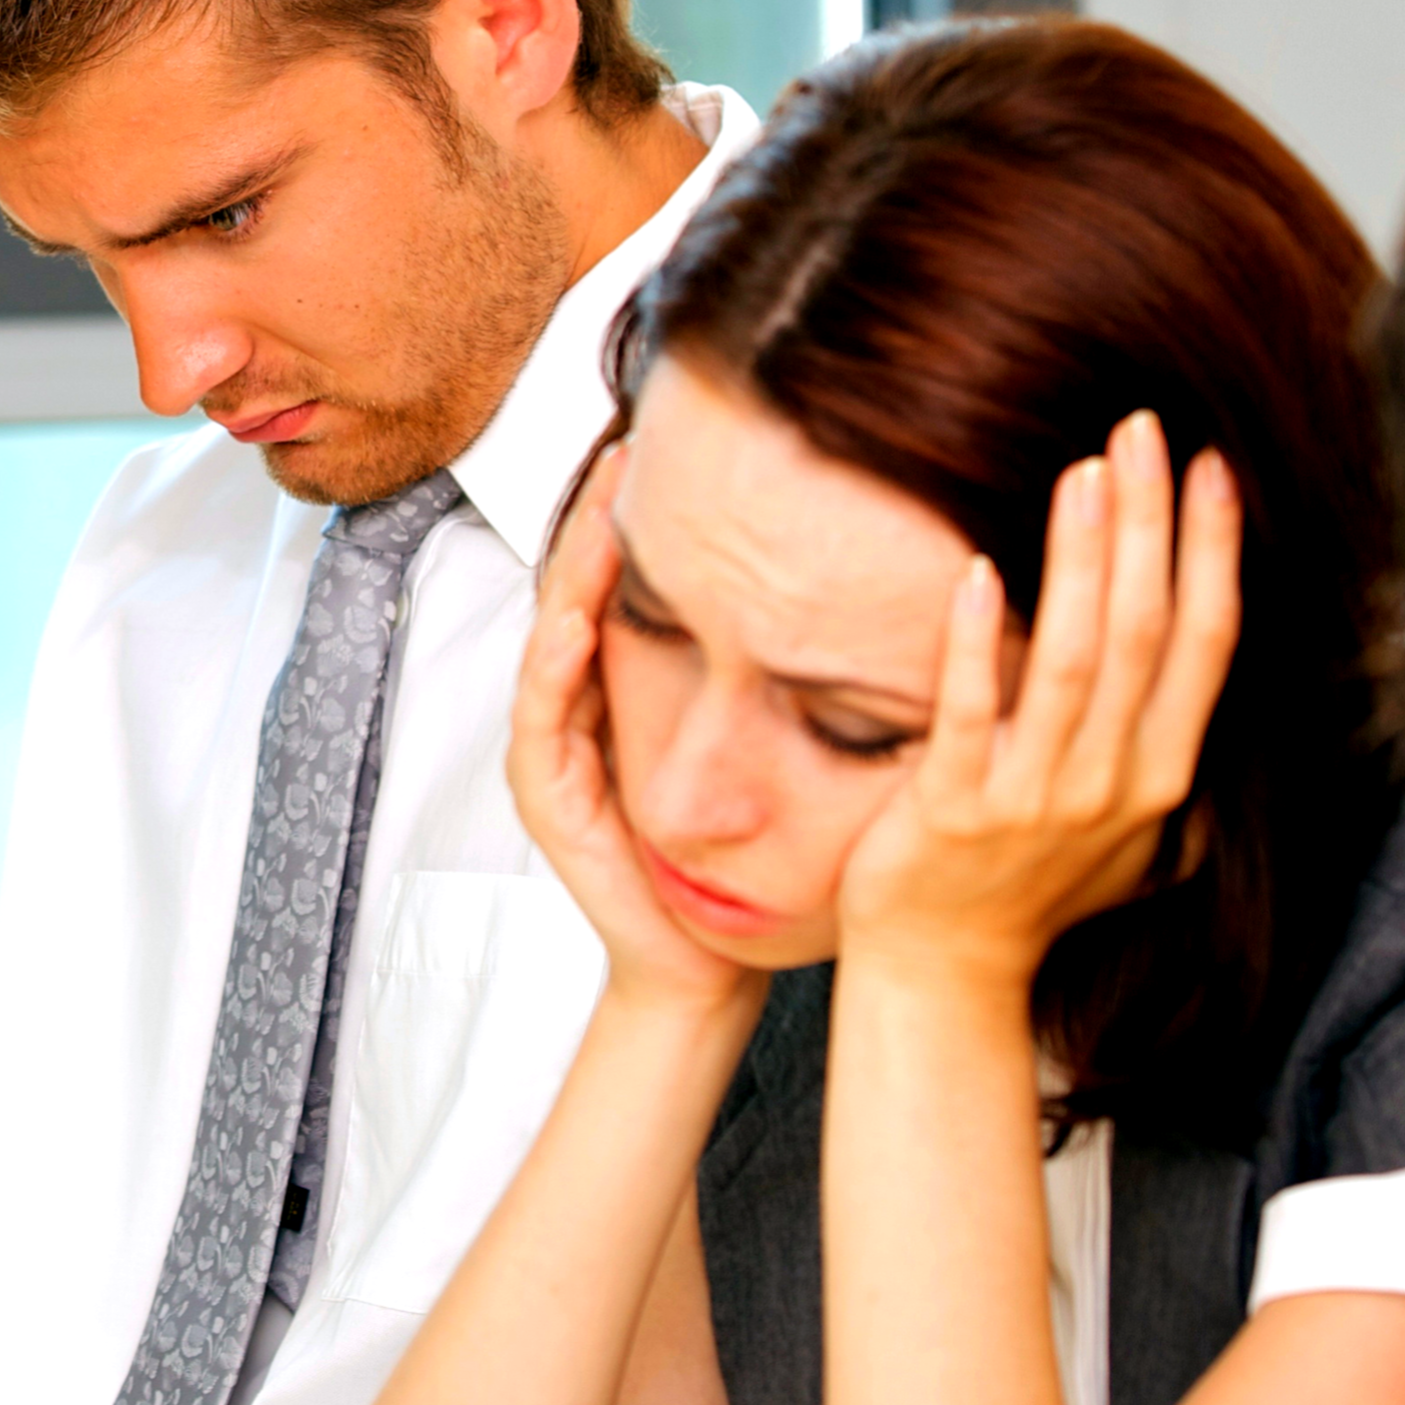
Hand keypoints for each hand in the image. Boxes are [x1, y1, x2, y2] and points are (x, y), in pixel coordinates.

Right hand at [508, 471, 766, 1020]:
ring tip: (602, 509)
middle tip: (633, 445)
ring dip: (574, 570)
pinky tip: (576, 617)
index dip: (648, 517)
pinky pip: (542, 713)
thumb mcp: (769, 739)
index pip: (629, 581)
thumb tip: (862, 587)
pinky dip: (555, 660)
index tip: (686, 448)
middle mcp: (581, 705)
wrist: (712, 958)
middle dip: (603, 516)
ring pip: (554, 634)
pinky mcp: (545, 792)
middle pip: (583, 588)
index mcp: (628, 686)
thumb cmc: (743, 856)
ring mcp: (553, 747)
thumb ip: (781, 669)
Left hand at [831, 410, 1239, 995]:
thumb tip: (1216, 704)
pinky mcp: (955, 809)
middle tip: (1143, 429)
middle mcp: (1112, 785)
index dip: (1213, 551)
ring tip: (1083, 473)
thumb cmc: (1033, 893)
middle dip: (1152, 524)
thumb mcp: (1133, 840)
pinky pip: (970, 714)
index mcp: (1161, 776)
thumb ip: (1170, 770)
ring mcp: (1034, 799)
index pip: (1208, 643)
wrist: (945, 972)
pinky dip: (977, 643)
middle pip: (1149, 632)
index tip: (1212, 466)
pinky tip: (978, 571)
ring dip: (1082, 561)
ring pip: (1075, 662)